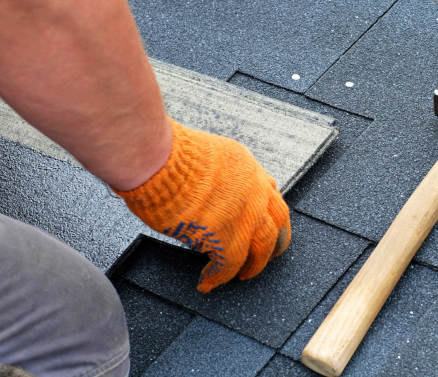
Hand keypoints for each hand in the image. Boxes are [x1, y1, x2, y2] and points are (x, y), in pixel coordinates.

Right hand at [114, 118, 290, 292]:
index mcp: (248, 168)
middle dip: (275, 242)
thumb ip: (215, 175)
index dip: (267, 212)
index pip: (270, 193)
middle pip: (278, 222)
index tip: (265, 223)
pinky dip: (217, 277)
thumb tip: (203, 191)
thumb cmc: (167, 155)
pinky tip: (207, 282)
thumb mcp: (205, 155)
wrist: (159, 160)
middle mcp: (255, 190)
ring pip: (262, 248)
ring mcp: (245, 215)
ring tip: (244, 276)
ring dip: (254, 265)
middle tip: (269, 256)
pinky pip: (229, 266)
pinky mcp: (227, 237)